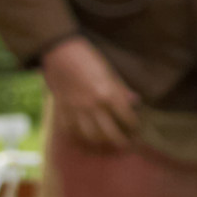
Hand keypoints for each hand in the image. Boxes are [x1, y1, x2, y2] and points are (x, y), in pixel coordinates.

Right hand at [40, 36, 141, 152]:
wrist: (59, 52)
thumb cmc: (88, 58)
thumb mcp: (109, 71)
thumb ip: (121, 89)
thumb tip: (135, 102)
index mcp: (108, 93)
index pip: (127, 117)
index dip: (134, 126)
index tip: (137, 130)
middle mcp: (93, 106)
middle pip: (110, 133)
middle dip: (121, 142)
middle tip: (127, 145)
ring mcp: (76, 110)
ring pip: (91, 136)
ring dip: (102, 143)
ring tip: (108, 144)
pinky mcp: (63, 111)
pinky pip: (72, 131)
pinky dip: (79, 137)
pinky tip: (86, 139)